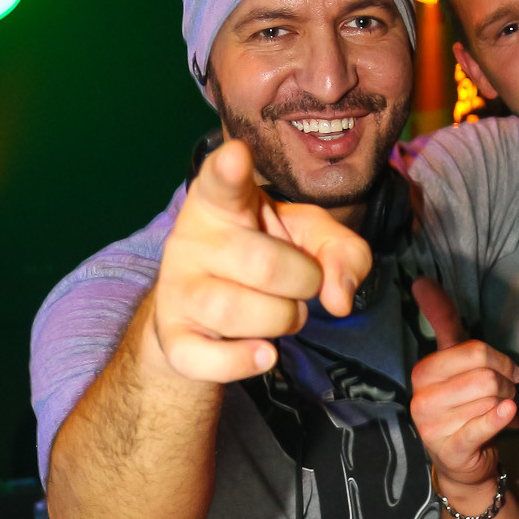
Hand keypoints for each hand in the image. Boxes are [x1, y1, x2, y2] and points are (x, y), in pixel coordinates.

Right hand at [148, 139, 371, 382]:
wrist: (206, 316)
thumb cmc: (263, 259)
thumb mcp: (310, 239)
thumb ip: (343, 251)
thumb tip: (339, 298)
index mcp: (221, 202)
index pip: (221, 181)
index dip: (229, 170)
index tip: (238, 157)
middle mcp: (191, 240)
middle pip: (264, 265)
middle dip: (302, 282)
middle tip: (300, 283)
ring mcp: (177, 290)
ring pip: (239, 312)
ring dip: (282, 320)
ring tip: (281, 313)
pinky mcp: (175, 339)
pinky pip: (211, 359)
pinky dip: (245, 362)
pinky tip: (263, 353)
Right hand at [409, 277, 518, 494]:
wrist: (461, 461)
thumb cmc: (463, 406)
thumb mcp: (454, 363)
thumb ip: (441, 321)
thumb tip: (421, 280)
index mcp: (423, 372)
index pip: (471, 350)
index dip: (499, 360)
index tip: (506, 369)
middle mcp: (421, 397)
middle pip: (484, 375)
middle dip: (506, 383)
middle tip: (508, 393)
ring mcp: (432, 425)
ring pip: (489, 399)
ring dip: (507, 403)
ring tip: (503, 410)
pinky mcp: (449, 448)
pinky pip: (483, 425)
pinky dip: (501, 418)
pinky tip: (510, 415)